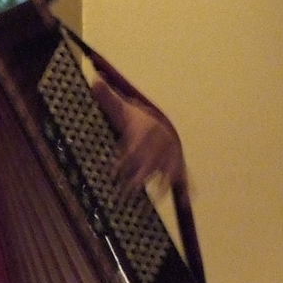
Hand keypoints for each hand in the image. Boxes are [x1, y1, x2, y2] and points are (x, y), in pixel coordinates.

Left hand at [94, 76, 185, 191]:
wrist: (157, 120)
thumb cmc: (135, 118)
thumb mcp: (121, 108)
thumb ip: (107, 97)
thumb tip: (95, 81)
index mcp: (147, 130)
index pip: (134, 147)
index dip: (125, 160)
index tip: (114, 173)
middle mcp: (161, 143)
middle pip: (151, 162)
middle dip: (141, 176)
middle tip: (129, 191)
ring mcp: (171, 153)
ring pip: (168, 171)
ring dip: (162, 185)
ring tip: (156, 199)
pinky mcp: (177, 163)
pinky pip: (184, 175)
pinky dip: (187, 188)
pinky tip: (187, 201)